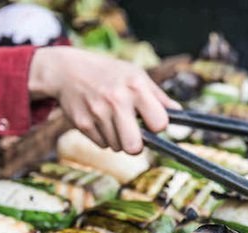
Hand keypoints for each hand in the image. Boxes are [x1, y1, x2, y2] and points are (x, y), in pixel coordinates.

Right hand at [28, 47, 180, 154]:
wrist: (68, 70)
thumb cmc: (109, 74)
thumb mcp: (136, 75)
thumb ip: (158, 97)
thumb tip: (180, 114)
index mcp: (136, 87)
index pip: (159, 123)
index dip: (157, 126)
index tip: (151, 122)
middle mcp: (117, 100)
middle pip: (134, 148)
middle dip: (136, 146)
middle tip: (133, 135)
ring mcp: (98, 113)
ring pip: (118, 147)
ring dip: (118, 139)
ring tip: (112, 119)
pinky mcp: (82, 124)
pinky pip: (102, 145)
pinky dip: (103, 137)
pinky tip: (99, 120)